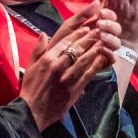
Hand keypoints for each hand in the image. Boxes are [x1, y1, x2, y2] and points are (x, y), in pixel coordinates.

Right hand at [20, 1, 120, 129]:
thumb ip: (38, 49)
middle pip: (77, 45)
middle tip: (102, 26)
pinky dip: (98, 63)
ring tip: (106, 38)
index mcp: (47, 58)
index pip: (66, 39)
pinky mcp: (74, 88)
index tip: (88, 24)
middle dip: (91, 35)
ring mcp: (67, 76)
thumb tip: (44, 34)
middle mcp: (57, 64)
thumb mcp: (31, 67)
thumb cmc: (31, 88)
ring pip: (85, 57)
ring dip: (97, 47)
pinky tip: (105, 57)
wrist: (31, 112)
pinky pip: (89, 73)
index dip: (78, 30)